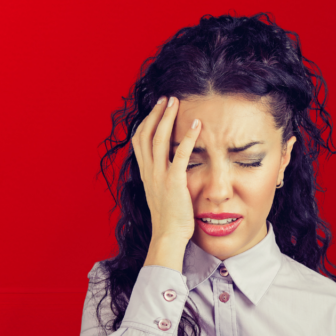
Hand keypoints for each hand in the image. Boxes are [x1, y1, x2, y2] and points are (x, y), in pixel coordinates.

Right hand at [131, 96, 201, 270]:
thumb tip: (170, 168)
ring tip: (175, 102)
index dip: (146, 122)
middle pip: (146, 134)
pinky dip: (188, 137)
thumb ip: (162, 178)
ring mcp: (159, 176)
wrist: (168, 237)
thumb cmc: (169, 219)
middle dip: (155, 113)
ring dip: (167, 117)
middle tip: (166, 98)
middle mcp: (149, 172)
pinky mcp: (173, 182)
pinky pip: (180, 154)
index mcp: (145, 173)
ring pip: (158, 138)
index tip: (156, 109)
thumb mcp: (161, 193)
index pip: (139, 141)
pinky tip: (196, 124)